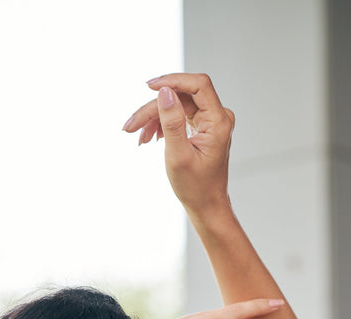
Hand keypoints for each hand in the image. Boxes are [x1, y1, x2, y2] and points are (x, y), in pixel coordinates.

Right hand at [123, 72, 233, 217]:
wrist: (206, 205)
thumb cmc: (195, 187)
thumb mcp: (178, 156)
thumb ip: (172, 122)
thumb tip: (164, 92)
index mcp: (218, 121)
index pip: (198, 85)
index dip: (173, 81)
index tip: (149, 86)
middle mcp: (218, 117)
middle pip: (182, 97)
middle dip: (155, 108)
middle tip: (132, 125)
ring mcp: (211, 121)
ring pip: (178, 106)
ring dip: (155, 118)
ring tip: (139, 137)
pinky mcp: (203, 127)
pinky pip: (180, 116)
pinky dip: (163, 124)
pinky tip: (150, 137)